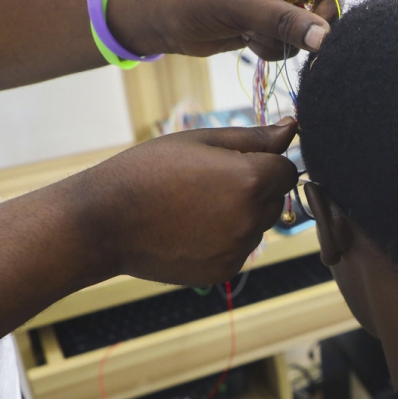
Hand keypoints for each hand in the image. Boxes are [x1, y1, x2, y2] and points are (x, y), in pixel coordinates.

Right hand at [63, 119, 297, 286]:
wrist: (105, 221)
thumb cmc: (149, 170)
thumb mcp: (200, 140)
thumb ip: (253, 137)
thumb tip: (292, 128)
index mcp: (250, 179)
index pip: (287, 170)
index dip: (265, 163)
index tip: (232, 162)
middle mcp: (251, 218)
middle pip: (276, 200)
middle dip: (255, 189)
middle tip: (207, 183)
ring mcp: (239, 249)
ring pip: (259, 226)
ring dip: (241, 215)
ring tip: (194, 206)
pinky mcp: (224, 271)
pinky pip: (240, 249)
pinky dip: (224, 240)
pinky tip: (189, 229)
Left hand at [108, 0, 344, 59]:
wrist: (155, 17)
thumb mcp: (240, 5)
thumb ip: (285, 22)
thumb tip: (325, 40)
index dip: (329, 2)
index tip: (318, 30)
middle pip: (322, 2)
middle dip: (303, 25)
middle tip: (282, 37)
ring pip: (306, 27)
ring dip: (283, 39)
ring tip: (250, 32)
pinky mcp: (266, 19)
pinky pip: (288, 40)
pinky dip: (272, 46)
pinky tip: (245, 38)